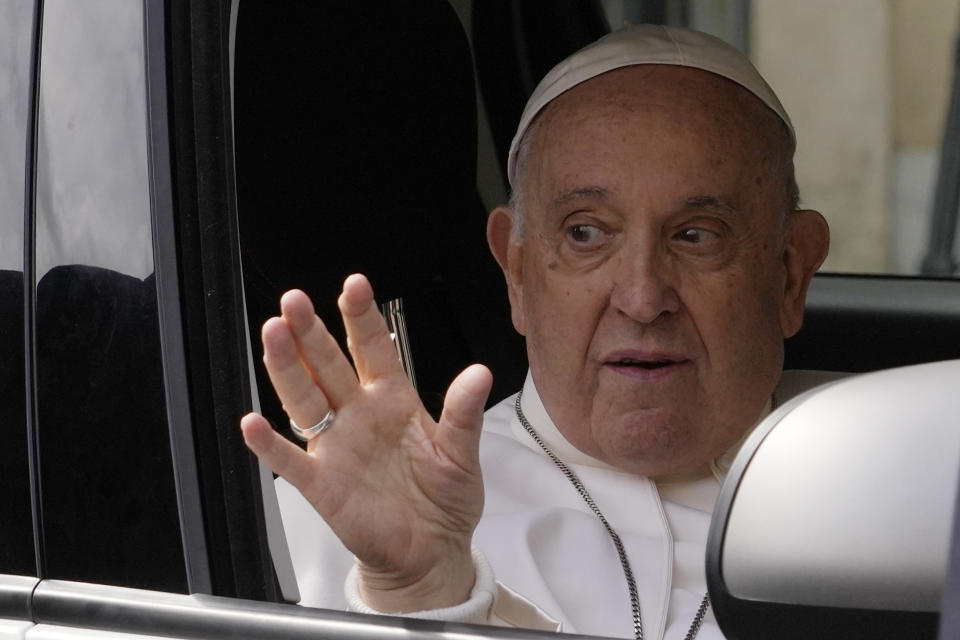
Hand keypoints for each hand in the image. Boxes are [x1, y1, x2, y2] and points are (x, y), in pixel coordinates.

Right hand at [240, 274, 491, 611]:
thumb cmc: (445, 500)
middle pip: (329, 365)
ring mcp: (336, 446)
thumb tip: (480, 374)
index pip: (374, 348)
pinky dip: (270, 444)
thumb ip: (464, 414)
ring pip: (305, 399)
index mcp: (394, 399)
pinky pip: (290, 460)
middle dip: (312, 332)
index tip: (355, 285)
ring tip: (274, 335)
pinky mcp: (320, 483)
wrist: (429, 551)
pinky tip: (254, 422)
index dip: (363, 317)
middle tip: (295, 301)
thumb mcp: (462, 454)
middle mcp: (359, 414)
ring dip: (288, 369)